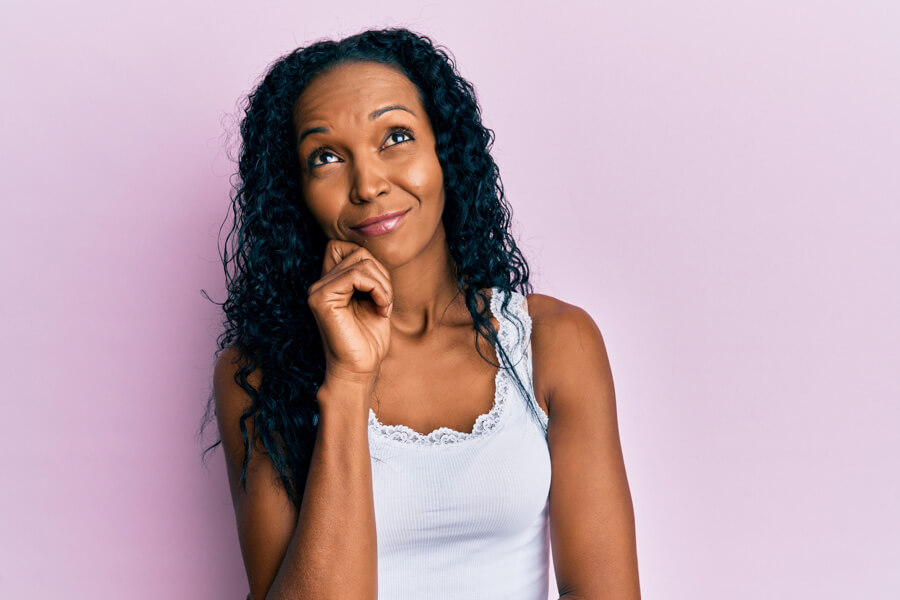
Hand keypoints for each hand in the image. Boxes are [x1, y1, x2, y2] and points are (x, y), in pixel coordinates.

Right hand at [307, 240, 392, 385]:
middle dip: (381, 273)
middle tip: (387, 300)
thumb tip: (375, 252)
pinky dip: (377, 289)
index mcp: (330, 284)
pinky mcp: (321, 299)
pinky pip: (356, 275)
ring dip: (383, 284)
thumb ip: (370, 275)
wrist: (360, 370)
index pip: (342, 246)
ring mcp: (318, 291)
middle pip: (357, 252)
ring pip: (360, 262)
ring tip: (385, 306)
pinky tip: (381, 309)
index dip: (367, 259)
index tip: (380, 288)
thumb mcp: (374, 299)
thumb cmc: (369, 340)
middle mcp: (319, 284)